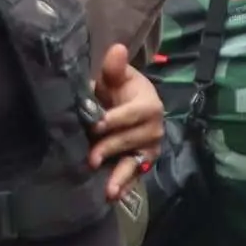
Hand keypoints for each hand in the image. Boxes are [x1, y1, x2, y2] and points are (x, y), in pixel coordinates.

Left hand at [86, 44, 164, 191]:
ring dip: (122, 174)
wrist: (126, 107)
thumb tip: (116, 50)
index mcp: (149, 103)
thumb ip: (114, 68)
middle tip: (91, 157)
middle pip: (133, 139)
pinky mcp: (143, 162)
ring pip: (136, 160)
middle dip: (112, 147)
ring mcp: (150, 146)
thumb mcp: (115, 78)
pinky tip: (113, 196)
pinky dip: (124, 185)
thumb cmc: (118, 91)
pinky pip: (135, 174)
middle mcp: (154, 126)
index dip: (116, 119)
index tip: (97, 125)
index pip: (134, 113)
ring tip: (108, 189)